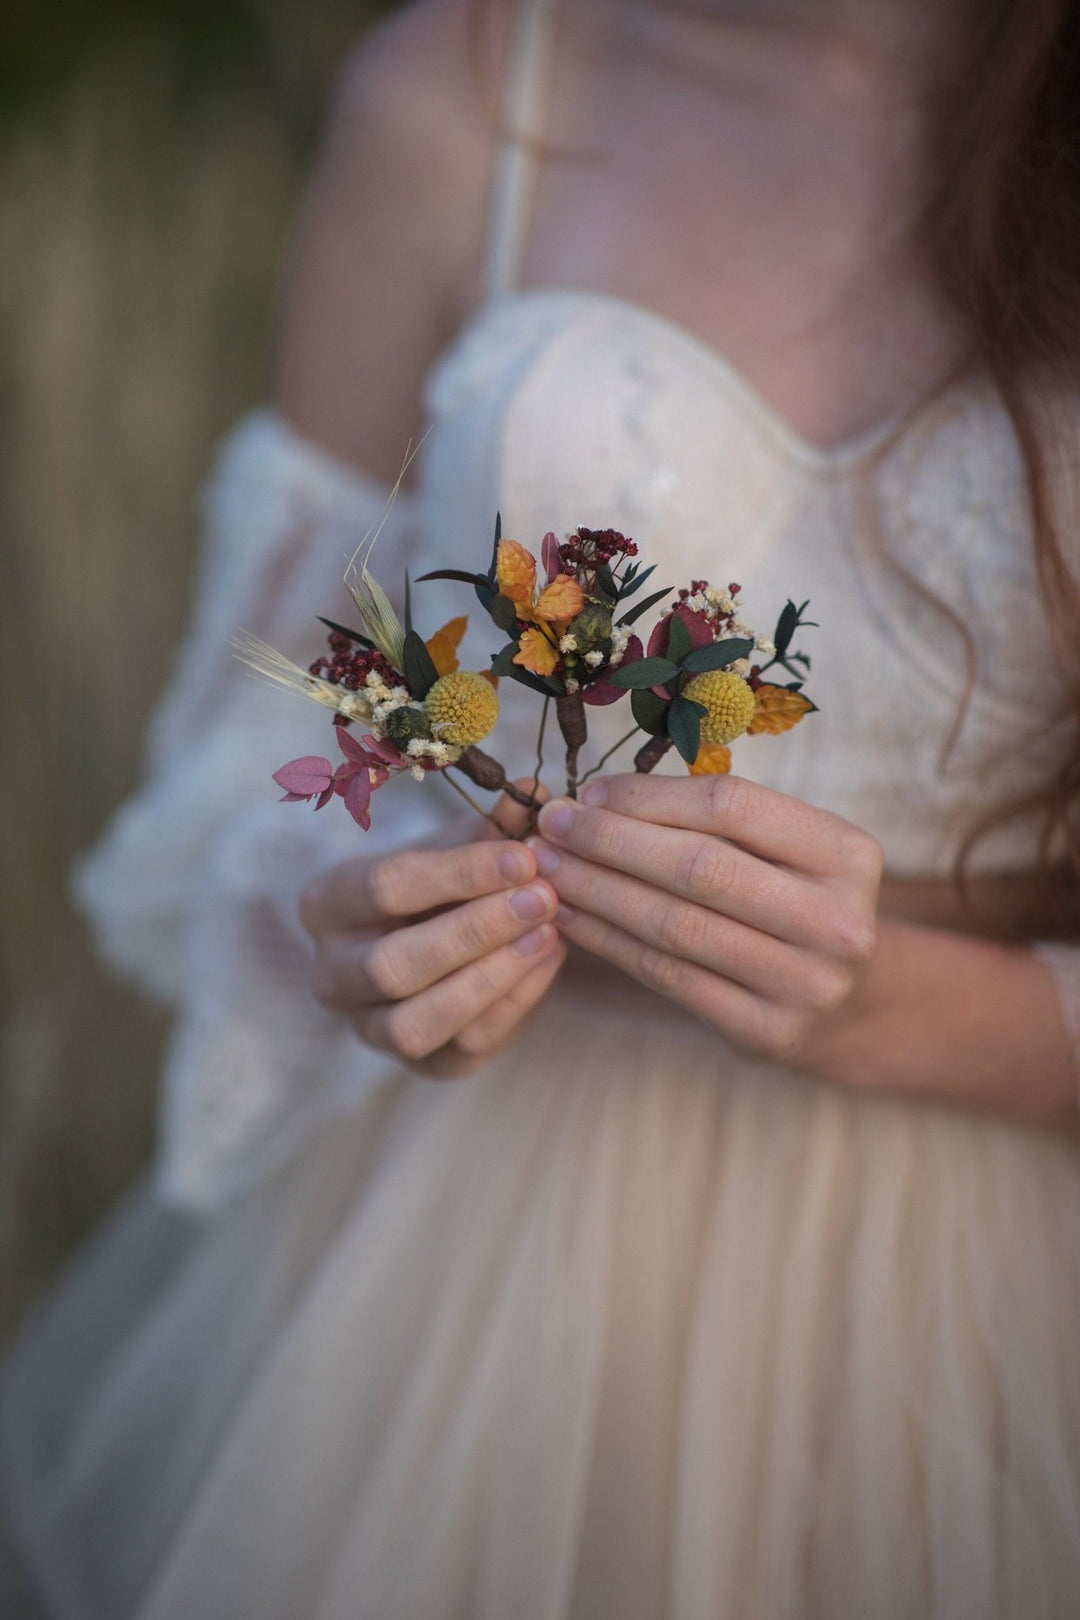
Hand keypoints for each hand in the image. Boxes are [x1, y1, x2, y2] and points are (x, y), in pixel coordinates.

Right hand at [298, 795, 563, 1077]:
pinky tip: (550, 959)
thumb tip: (534, 794)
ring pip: (417, 1022)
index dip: (458, 873)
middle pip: (392, 964)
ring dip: (490, 977)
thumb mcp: (457, 846)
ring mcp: (370, 1027)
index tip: (523, 856)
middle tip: (542, 897)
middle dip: (475, 930)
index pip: (383, 887)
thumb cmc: (441, 883)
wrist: (442, 939)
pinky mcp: (422, 1064)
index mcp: (327, 904)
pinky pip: (463, 1047)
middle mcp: (333, 974)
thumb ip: (491, 826)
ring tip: (549, 932)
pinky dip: (513, 1004)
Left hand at [531, 773, 881, 1066]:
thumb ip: (712, 820)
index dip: (649, 796)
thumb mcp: (786, 849)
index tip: (589, 792)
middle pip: (700, 867)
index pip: (731, 805)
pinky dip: (609, 943)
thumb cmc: (794, 901)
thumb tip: (595, 799)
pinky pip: (667, 977)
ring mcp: (805, 983)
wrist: (847, 1003)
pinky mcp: (767, 1032)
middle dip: (610, 842)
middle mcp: (837, 920)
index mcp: (846, 853)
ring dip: (597, 892)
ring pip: (675, 926)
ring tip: (548, 871)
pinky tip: (571, 919)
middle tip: (551, 828)